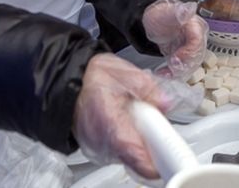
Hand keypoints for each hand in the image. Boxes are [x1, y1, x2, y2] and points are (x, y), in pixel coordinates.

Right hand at [73, 54, 175, 178]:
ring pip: (131, 155)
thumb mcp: (126, 75)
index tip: (173, 154)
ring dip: (139, 138)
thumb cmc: (90, 78)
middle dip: (152, 140)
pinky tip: (122, 120)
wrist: (65, 83)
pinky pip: (120, 151)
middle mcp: (105, 148)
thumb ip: (149, 90)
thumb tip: (165, 103)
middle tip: (153, 120)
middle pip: (141, 158)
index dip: (162, 161)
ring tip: (132, 115)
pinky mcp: (97, 152)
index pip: (143, 163)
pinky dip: (127, 138)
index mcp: (114, 129)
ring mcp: (100, 153)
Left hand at [143, 0, 208, 81]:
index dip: (187, 52)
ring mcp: (190, 49)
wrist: (154, 21)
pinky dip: (172, 73)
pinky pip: (181, 67)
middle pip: (196, 57)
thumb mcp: (168, 13)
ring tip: (165, 74)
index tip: (174, 58)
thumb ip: (179, 12)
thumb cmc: (161, 14)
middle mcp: (196, 40)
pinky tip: (163, 74)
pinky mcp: (182, 57)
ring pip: (189, 65)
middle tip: (169, 68)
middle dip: (183, 65)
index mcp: (196, 28)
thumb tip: (190, 7)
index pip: (197, 42)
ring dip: (178, 72)